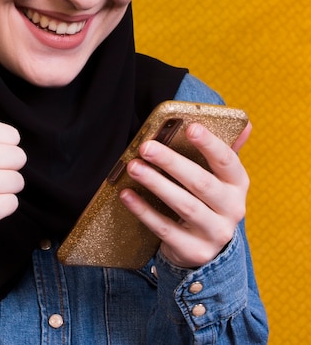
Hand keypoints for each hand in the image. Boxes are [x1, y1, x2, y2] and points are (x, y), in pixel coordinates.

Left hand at [119, 121, 251, 267]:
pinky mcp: (194, 251)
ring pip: (184, 206)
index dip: (210, 144)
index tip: (190, 127)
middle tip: (146, 147)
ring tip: (133, 167)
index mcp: (237, 185)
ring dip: (157, 184)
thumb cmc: (207, 200)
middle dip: (172, 163)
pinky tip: (127, 195)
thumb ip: (224, 151)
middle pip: (201, 183)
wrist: (206, 248)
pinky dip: (144, 211)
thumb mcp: (219, 178)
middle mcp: (232, 210)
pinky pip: (165, 230)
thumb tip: (246, 124)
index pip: (227, 161)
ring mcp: (215, 233)